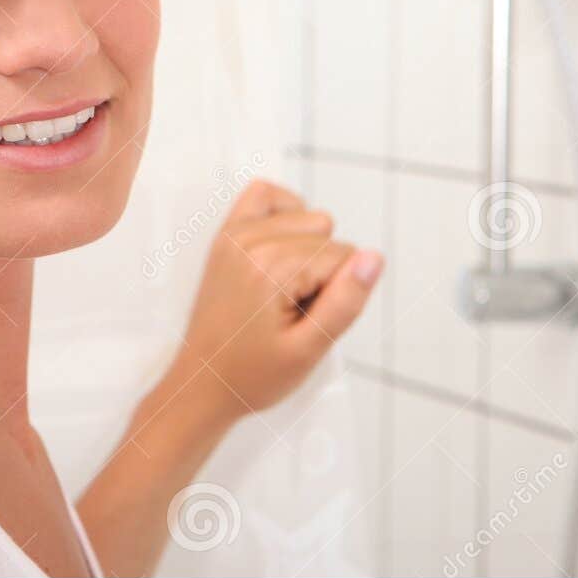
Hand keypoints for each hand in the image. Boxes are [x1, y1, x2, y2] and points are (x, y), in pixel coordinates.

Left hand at [171, 179, 382, 421]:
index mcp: (270, 268)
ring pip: (307, 217)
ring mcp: (234, 233)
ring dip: (305, 249)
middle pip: (327, 234)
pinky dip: (284, 213)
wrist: (204, 383)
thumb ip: (346, 301)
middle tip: (293, 311)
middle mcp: (249, 240)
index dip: (337, 293)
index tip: (306, 321)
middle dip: (322, 272)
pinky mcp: (226, 234)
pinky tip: (282, 251)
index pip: (345, 258)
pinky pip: (266, 194)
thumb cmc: (252, 374)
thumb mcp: (309, 350)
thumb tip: (373, 257)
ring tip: (282, 290)